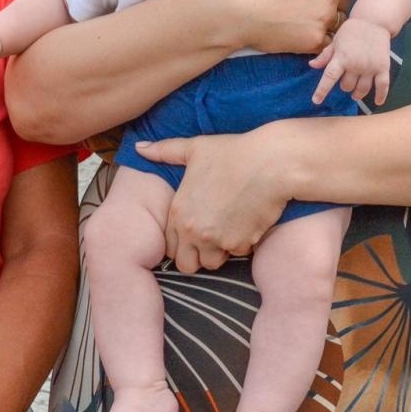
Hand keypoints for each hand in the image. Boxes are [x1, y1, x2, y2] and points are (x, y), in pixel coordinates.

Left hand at [136, 129, 286, 273]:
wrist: (270, 162)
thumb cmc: (232, 152)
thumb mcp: (194, 148)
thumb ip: (164, 151)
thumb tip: (140, 147)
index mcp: (178, 212)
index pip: (170, 247)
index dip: (182, 242)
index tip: (194, 231)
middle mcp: (194, 231)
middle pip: (187, 265)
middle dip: (197, 255)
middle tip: (210, 238)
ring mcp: (217, 240)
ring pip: (212, 263)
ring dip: (219, 252)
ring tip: (228, 230)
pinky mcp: (241, 244)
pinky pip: (238, 254)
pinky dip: (242, 244)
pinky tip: (246, 223)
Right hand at [218, 0, 342, 55]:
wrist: (230, 7)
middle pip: (337, 1)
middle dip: (324, 3)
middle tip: (296, 4)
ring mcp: (322, 19)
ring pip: (332, 23)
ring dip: (321, 22)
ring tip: (295, 19)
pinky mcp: (311, 41)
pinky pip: (324, 44)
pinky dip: (314, 41)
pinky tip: (294, 34)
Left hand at [310, 17, 391, 105]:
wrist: (373, 21)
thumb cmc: (351, 31)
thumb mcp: (336, 41)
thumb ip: (325, 56)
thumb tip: (311, 65)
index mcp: (341, 58)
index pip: (329, 77)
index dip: (322, 90)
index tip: (316, 101)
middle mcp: (355, 65)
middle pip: (346, 86)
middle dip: (344, 86)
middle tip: (346, 80)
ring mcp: (370, 67)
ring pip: (361, 89)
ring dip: (357, 93)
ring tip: (355, 94)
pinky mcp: (383, 67)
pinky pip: (382, 86)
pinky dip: (380, 96)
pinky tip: (378, 102)